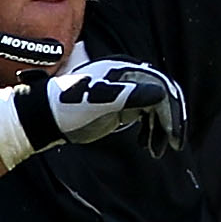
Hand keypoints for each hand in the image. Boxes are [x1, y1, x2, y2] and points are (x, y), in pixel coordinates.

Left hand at [18, 58, 184, 156]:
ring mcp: (126, 92)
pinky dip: (151, 131)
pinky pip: (147, 116)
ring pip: (157, 108)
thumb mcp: (98, 100)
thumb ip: (130, 95)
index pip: (161, 87)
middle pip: (163, 96)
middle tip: (174, 144)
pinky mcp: (121, 106)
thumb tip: (162, 92)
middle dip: (171, 121)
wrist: (46, 116)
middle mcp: (129, 78)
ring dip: (161, 129)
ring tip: (157, 150)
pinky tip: (147, 145)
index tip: (174, 136)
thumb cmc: (68, 105)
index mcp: (125, 71)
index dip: (172, 111)